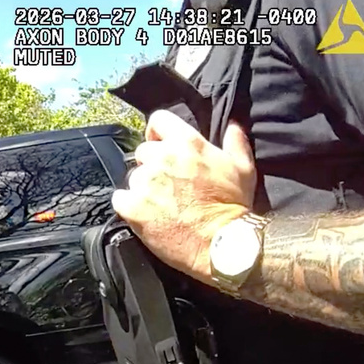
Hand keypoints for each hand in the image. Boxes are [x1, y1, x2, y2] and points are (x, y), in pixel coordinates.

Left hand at [111, 110, 256, 283]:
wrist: (222, 243)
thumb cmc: (233, 206)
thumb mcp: (243, 168)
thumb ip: (235, 142)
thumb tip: (232, 125)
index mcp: (188, 143)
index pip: (158, 120)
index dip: (157, 132)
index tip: (159, 144)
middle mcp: (163, 158)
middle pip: (143, 152)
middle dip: (152, 165)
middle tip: (168, 185)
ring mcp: (145, 182)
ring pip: (133, 177)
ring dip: (143, 188)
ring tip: (161, 204)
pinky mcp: (132, 206)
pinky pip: (119, 199)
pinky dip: (128, 206)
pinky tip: (146, 214)